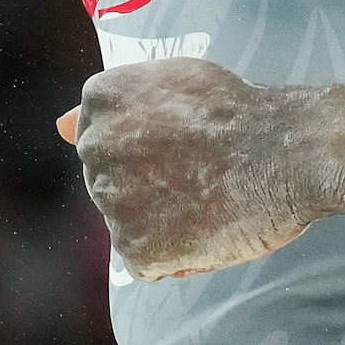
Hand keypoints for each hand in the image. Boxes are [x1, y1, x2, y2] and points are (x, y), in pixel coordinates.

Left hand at [62, 59, 321, 279]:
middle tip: (197, 175)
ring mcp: (111, 199)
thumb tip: (58, 127)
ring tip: (205, 199)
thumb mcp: (170, 81)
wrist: (286, 152)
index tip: (179, 146)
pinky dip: (174, 256)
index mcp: (100, 100)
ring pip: (127, 223)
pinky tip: (205, 229)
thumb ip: (114, 107)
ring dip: (160, 221)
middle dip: (147, 185)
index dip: (146, 149)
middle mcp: (94, 148)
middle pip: (109, 182)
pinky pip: (146, 263)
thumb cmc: (238, 112)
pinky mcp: (134, 247)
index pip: (103, 139)